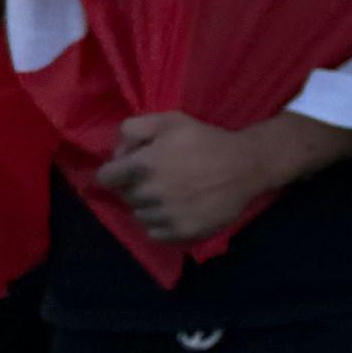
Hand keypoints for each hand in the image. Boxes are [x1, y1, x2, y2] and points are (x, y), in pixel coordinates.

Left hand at [95, 113, 272, 243]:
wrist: (246, 166)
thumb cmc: (206, 141)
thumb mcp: (171, 120)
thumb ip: (135, 128)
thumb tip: (118, 151)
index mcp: (144, 164)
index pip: (105, 178)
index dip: (114, 172)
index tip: (128, 169)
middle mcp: (150, 193)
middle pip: (124, 196)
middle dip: (135, 186)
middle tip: (158, 177)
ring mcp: (165, 215)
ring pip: (139, 215)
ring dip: (148, 206)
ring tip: (170, 194)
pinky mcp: (179, 232)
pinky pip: (154, 232)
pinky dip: (160, 223)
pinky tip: (177, 209)